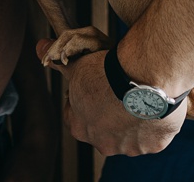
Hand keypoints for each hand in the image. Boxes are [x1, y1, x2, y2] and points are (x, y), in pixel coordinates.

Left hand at [38, 42, 184, 157]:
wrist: (141, 76)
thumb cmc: (105, 72)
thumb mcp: (76, 64)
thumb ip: (57, 58)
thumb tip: (40, 46)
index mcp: (80, 127)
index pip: (74, 116)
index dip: (80, 99)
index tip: (90, 86)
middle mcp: (102, 144)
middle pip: (101, 129)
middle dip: (106, 112)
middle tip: (114, 91)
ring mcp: (129, 147)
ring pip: (128, 135)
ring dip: (130, 119)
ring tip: (135, 95)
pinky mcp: (153, 144)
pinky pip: (152, 135)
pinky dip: (152, 121)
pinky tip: (152, 103)